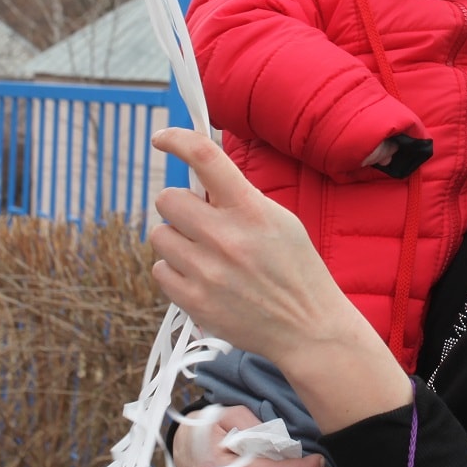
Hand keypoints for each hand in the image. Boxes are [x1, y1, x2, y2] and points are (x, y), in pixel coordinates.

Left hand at [152, 128, 413, 431]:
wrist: (307, 328)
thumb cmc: (296, 269)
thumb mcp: (280, 220)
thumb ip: (240, 199)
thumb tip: (199, 180)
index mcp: (251, 210)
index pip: (205, 158)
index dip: (177, 140)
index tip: (161, 138)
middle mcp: (226, 238)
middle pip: (168, 199)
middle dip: (180, 206)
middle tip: (199, 220)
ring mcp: (207, 272)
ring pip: (160, 236)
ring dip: (176, 240)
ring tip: (203, 254)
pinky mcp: (194, 302)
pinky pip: (160, 270)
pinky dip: (175, 271)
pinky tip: (201, 277)